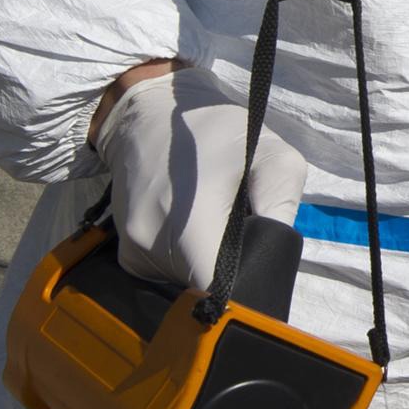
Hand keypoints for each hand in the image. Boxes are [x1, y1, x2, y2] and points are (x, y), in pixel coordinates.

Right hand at [92, 67, 307, 290]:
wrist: (148, 113)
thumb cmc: (215, 130)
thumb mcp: (271, 154)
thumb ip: (281, 205)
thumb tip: (273, 257)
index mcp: (190, 228)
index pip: (219, 295)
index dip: (245, 293)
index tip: (259, 278)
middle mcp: (153, 250)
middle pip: (204, 292)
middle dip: (232, 275)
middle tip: (246, 240)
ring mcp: (134, 256)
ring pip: (185, 285)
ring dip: (209, 266)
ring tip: (220, 227)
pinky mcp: (127, 256)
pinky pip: (167, 274)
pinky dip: (188, 260)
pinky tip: (197, 230)